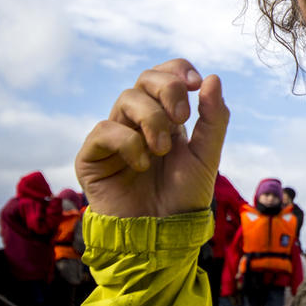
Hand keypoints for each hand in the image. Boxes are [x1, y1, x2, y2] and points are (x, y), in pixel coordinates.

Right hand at [74, 59, 229, 217]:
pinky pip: (104, 130)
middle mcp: (137, 122)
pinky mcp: (92, 156)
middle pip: (145, 79)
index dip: (177, 70)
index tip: (195, 82)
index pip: (165, 75)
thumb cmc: (184, 198)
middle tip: (182, 117)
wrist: (162, 236)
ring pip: (126, 99)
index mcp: (166, 117)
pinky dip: (128, 143)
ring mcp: (114, 136)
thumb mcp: (207, 156)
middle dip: (168, 90)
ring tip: (162, 149)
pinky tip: (141, 165)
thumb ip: (214, 119)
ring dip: (152, 119)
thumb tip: (212, 78)